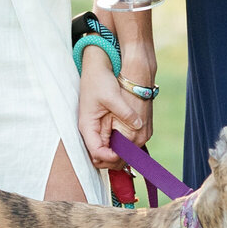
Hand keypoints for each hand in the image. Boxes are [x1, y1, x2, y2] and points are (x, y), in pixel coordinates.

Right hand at [77, 49, 150, 166]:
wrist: (96, 67)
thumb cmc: (99, 80)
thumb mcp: (112, 96)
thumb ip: (125, 112)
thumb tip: (138, 125)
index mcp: (88, 126)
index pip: (97, 153)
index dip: (111, 157)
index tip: (124, 154)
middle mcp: (91, 131)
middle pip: (100, 158)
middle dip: (115, 160)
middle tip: (133, 155)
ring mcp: (96, 129)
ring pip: (106, 152)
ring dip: (119, 154)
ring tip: (134, 150)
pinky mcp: (103, 125)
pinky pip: (111, 143)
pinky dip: (120, 146)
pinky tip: (132, 142)